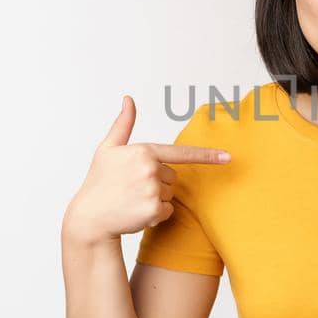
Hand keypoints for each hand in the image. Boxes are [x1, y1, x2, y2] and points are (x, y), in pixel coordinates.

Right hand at [61, 94, 230, 243]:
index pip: (181, 153)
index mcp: (143, 151)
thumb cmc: (99, 182)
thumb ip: (123, 124)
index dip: (207, 155)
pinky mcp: (154, 209)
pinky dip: (155, 214)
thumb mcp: (108, 149)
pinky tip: (136, 213)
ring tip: (132, 200)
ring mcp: (153, 189)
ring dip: (156, 199)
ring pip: (170, 194)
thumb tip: (128, 99)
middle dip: (157, 183)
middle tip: (132, 188)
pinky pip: (167, 211)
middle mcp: (150, 168)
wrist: (89, 218)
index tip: (228, 156)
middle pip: (173, 177)